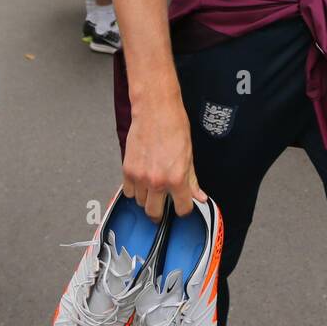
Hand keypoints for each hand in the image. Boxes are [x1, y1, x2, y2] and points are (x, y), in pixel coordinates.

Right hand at [121, 97, 207, 221]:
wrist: (155, 112)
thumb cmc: (174, 128)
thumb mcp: (189, 155)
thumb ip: (192, 180)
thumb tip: (199, 197)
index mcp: (176, 178)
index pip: (182, 208)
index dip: (184, 209)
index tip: (182, 206)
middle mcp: (157, 181)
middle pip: (154, 213)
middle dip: (160, 212)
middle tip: (162, 206)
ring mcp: (140, 177)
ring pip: (140, 202)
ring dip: (146, 198)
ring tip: (152, 186)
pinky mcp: (127, 170)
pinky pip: (128, 192)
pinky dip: (134, 189)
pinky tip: (141, 180)